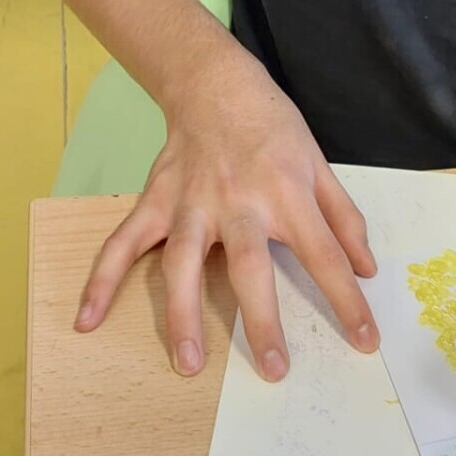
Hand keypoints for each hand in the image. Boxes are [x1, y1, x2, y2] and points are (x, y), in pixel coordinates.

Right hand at [73, 58, 378, 380]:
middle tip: (272, 371)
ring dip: (183, 316)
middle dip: (262, 322)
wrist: (214, 85)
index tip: (364, 340)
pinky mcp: (155, 203)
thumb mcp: (319, 164)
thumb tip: (367, 269)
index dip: (347, 301)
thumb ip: (344, 219)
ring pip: (184, 265)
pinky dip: (102, 281)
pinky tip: (88, 319)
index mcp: (287, 194)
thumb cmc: (272, 127)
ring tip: (186, 365)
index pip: (324, 256)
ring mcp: (191, 204)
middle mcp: (239, 203)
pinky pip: (124, 244)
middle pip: (250, 268)